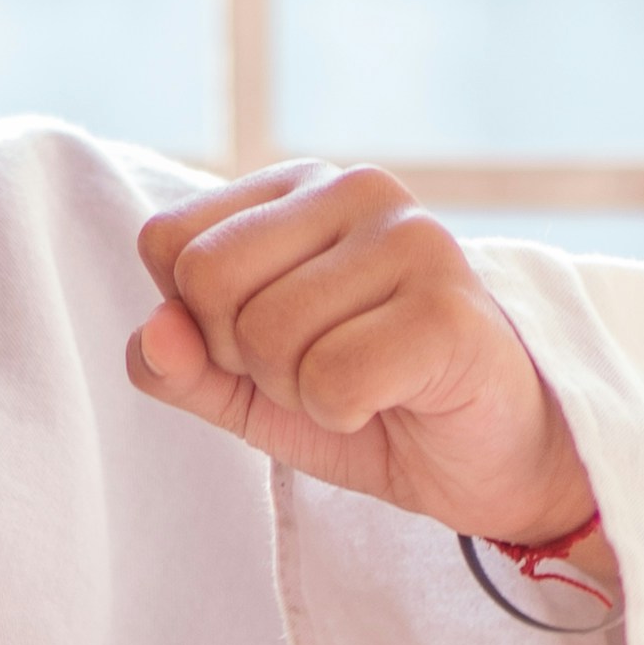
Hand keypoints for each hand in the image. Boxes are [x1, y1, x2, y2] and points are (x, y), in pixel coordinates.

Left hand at [127, 165, 594, 545]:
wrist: (491, 456)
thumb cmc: (371, 403)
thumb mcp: (248, 391)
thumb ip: (181, 365)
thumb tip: (153, 335)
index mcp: (298, 189)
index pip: (166, 242)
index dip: (197, 323)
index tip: (270, 347)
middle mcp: (356, 187)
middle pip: (206, 282)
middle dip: (244, 360)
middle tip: (318, 372)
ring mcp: (410, 238)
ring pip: (266, 336)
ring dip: (302, 394)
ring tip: (365, 384)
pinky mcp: (447, 307)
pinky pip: (330, 379)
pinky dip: (348, 415)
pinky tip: (397, 399)